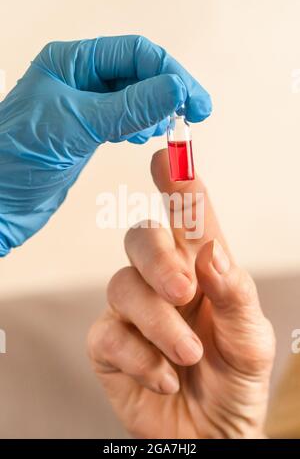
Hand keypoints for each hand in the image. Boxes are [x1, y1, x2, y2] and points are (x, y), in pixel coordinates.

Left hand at [0, 35, 210, 255]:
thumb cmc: (16, 158)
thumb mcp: (77, 125)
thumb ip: (129, 106)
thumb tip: (174, 88)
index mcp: (70, 62)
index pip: (133, 53)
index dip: (169, 72)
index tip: (192, 99)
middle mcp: (77, 79)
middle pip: (137, 72)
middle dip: (169, 89)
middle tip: (196, 112)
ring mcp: (83, 106)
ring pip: (133, 95)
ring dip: (158, 107)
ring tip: (175, 123)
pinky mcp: (86, 131)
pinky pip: (124, 118)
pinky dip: (141, 124)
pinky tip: (147, 133)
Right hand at [88, 150, 274, 438]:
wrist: (212, 432)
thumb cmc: (234, 379)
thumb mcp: (251, 339)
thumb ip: (234, 293)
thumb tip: (210, 253)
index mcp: (201, 271)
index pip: (187, 218)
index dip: (178, 185)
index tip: (168, 157)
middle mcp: (162, 281)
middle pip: (141, 237)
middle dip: (159, 259)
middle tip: (184, 292)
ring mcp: (133, 311)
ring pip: (123, 286)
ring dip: (159, 323)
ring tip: (189, 355)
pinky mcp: (110, 344)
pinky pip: (109, 335)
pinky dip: (143, 358)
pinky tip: (167, 377)